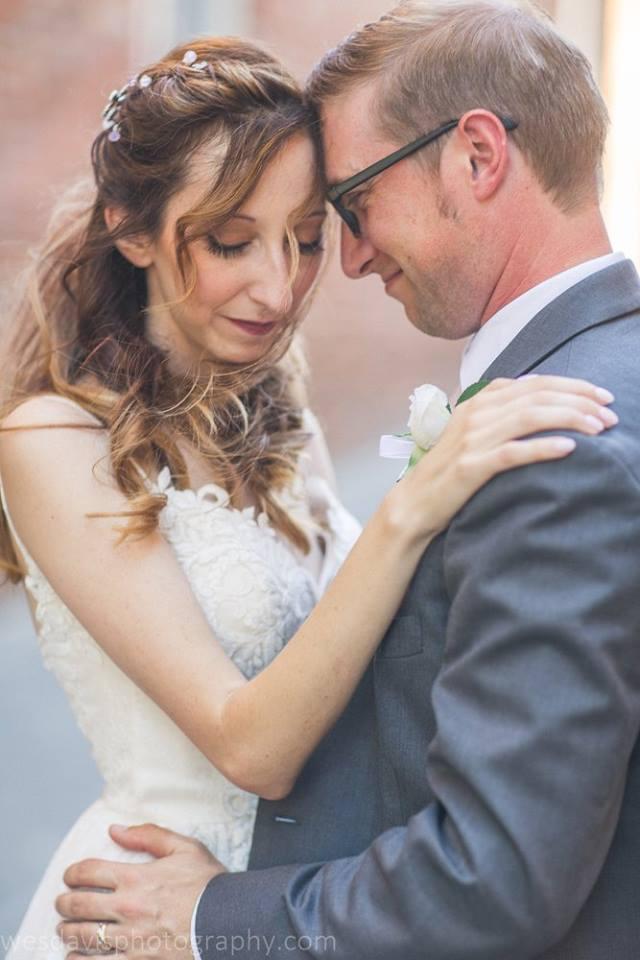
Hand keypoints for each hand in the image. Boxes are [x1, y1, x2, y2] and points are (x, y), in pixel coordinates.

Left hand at [55, 823, 225, 959]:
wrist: (231, 923)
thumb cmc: (209, 885)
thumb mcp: (185, 848)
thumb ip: (149, 835)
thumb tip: (115, 830)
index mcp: (137, 877)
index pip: (88, 871)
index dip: (72, 873)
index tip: (70, 876)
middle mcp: (128, 909)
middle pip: (77, 905)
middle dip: (64, 903)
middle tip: (63, 903)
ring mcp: (130, 940)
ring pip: (81, 938)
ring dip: (67, 932)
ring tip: (66, 929)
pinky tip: (75, 957)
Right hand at [390, 375, 617, 540]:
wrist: (415, 503)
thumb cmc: (449, 471)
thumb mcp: (473, 432)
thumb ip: (500, 411)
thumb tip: (538, 395)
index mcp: (480, 401)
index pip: (535, 383)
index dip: (573, 385)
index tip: (601, 396)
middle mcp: (477, 413)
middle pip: (538, 396)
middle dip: (580, 401)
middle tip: (610, 414)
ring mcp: (472, 438)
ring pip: (530, 417)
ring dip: (570, 419)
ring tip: (599, 428)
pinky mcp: (471, 466)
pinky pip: (514, 452)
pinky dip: (543, 447)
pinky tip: (569, 449)